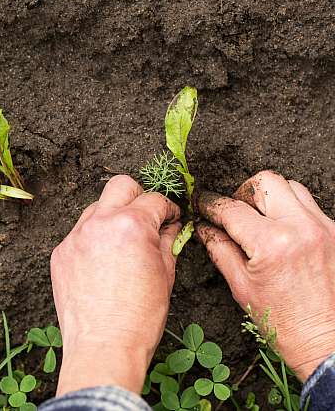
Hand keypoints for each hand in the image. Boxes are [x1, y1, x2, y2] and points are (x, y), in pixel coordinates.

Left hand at [51, 175, 180, 395]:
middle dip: (138, 196)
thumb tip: (168, 226)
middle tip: (145, 217)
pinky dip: (93, 239)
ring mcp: (75, 237)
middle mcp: (100, 223)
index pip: (154, 199)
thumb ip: (166, 241)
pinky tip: (101, 263)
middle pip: (120, 185)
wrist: (103, 347)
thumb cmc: (139, 317)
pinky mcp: (60, 253)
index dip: (168, 209)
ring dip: (112, 217)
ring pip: (96, 208)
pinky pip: (79, 233)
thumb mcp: (165, 274)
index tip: (169, 218)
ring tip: (121, 244)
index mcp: (132, 225)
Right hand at [197, 170, 334, 380]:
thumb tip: (203, 227)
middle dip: (242, 193)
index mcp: (271, 243)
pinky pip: (309, 205)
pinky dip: (290, 211)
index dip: (210, 204)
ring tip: (260, 220)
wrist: (325, 341)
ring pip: (290, 186)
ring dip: (269, 197)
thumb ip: (219, 248)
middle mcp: (300, 227)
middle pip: (264, 182)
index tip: (201, 203)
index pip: (232, 209)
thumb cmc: (282, 321)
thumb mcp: (240, 285)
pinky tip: (281, 233)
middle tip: (235, 213)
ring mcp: (323, 227)